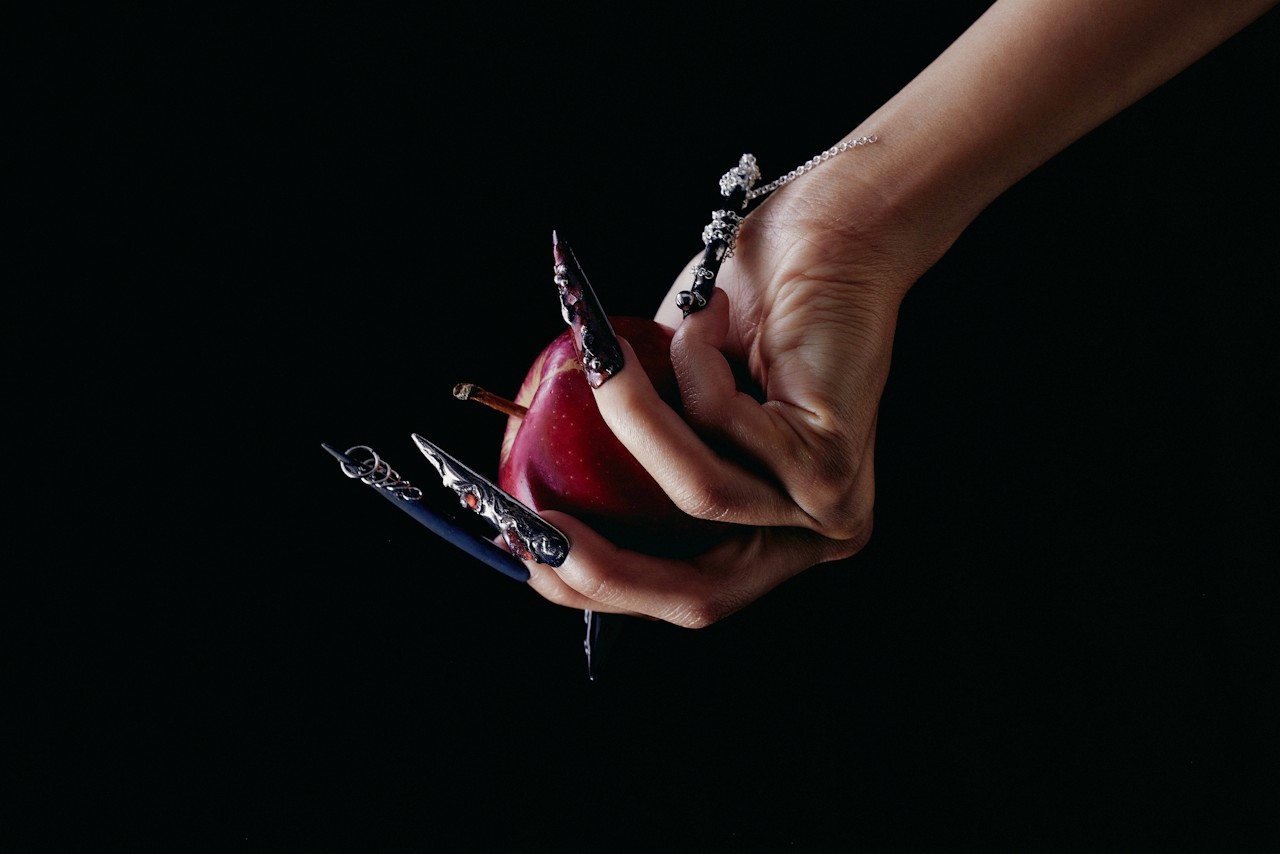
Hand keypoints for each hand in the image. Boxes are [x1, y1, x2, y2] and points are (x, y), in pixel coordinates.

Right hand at [525, 163, 945, 626]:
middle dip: (602, 566)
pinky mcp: (832, 457)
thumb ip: (621, 465)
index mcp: (771, 539)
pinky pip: (722, 426)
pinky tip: (706, 315)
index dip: (599, 587)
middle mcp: (810, 538)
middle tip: (532, 521)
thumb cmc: (741, 314)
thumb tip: (523, 522)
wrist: (829, 233)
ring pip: (698, 495)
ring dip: (632, 418)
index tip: (524, 550)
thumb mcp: (663, 403)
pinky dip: (690, 363)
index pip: (684, 595)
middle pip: (699, 596)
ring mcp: (829, 507)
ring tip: (601, 357)